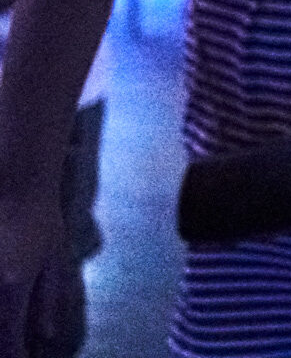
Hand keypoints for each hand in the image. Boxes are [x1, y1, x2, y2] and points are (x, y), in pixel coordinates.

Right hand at [0, 190, 64, 357]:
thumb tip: (44, 335)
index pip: (8, 341)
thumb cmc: (39, 219)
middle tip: (13, 347)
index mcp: (13, 289)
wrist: (15, 182)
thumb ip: (47, 300)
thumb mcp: (52, 259)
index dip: (15, 357)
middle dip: (3, 346)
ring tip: (8, 314)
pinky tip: (3, 299)